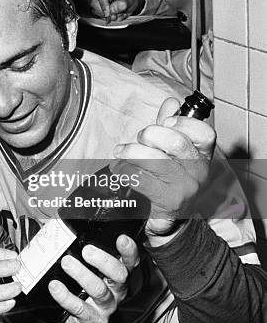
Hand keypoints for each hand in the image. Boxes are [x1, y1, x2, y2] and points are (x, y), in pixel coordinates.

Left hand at [49, 235, 138, 322]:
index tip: (121, 238)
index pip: (129, 261)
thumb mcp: (83, 265)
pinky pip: (80, 308)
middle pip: (119, 275)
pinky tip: (56, 286)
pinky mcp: (91, 319)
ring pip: (99, 290)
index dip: (128, 250)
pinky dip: (66, 297)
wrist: (75, 318)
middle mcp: (115, 290)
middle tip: (87, 251)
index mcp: (115, 274)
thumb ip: (74, 244)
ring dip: (83, 275)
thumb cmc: (79, 286)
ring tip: (67, 263)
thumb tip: (53, 221)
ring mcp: (105, 306)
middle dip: (104, 261)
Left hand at [110, 98, 215, 244]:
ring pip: (155, 160)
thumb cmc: (168, 178)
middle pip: (176, 142)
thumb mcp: (172, 151)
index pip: (205, 133)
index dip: (182, 123)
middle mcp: (198, 171)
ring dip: (131, 152)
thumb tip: (171, 103)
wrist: (170, 219)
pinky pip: (141, 179)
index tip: (164, 122)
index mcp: (202, 154)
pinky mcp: (168, 201)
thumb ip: (170, 125)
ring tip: (120, 153)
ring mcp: (185, 188)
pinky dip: (125, 171)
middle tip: (137, 138)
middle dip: (150, 135)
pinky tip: (119, 170)